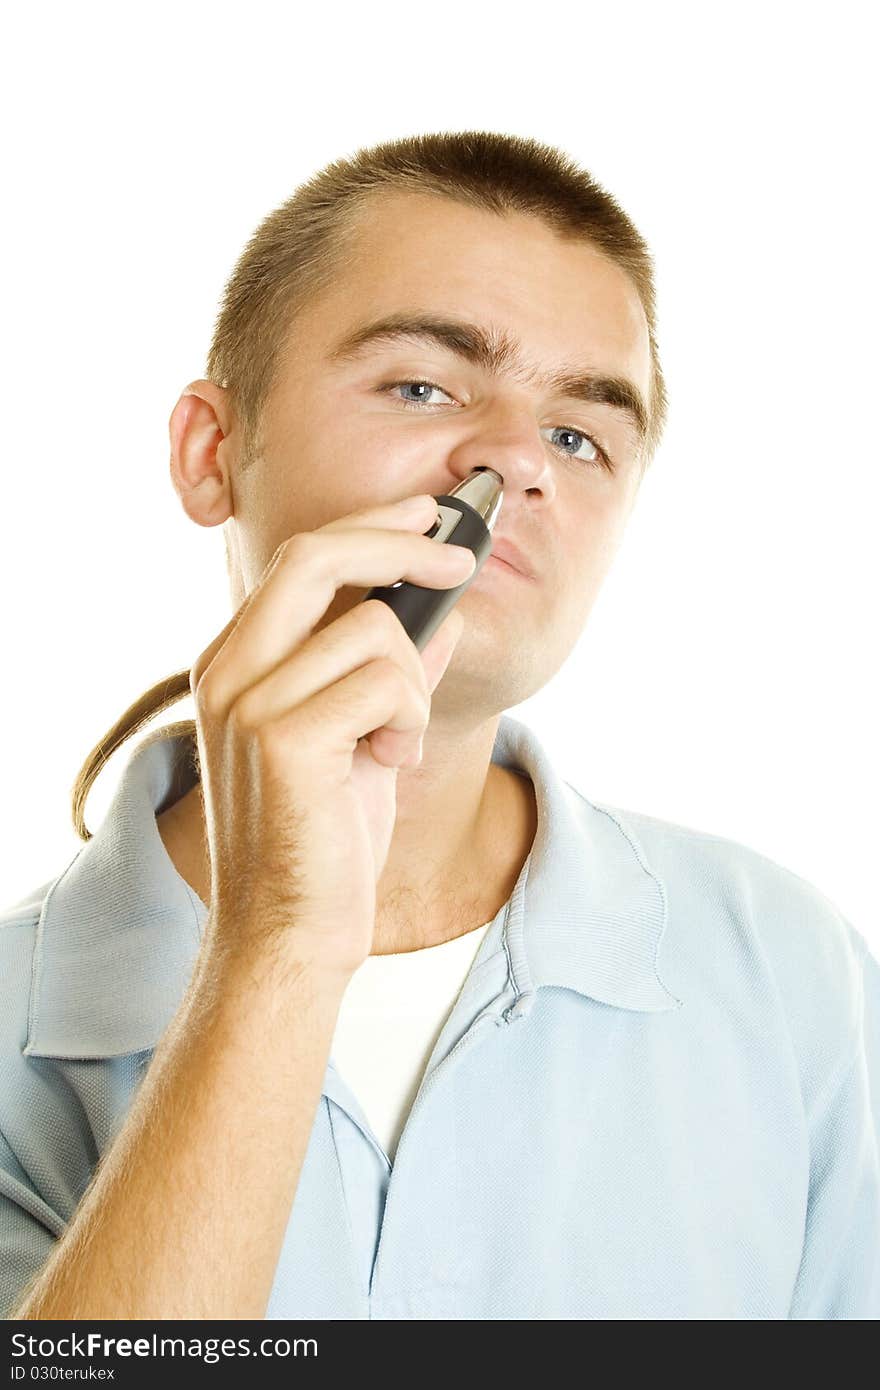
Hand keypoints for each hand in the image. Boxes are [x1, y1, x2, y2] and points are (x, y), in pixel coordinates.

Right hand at [188, 494, 475, 982]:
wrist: (289, 933)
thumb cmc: (323, 841)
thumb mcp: (363, 738)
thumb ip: (390, 674)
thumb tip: (443, 618)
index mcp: (236, 662)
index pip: (302, 558)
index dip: (372, 525)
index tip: (430, 515)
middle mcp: (228, 670)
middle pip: (318, 553)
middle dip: (401, 542)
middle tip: (462, 560)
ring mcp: (248, 702)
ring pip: (374, 627)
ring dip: (414, 683)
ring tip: (396, 742)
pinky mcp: (282, 738)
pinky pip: (384, 679)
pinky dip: (409, 716)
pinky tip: (389, 761)